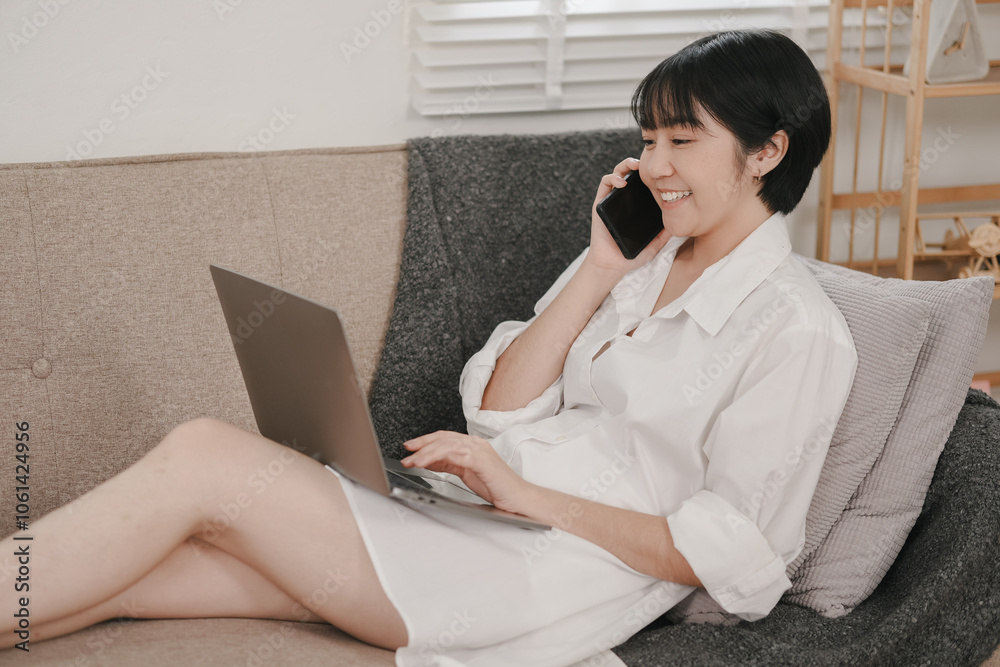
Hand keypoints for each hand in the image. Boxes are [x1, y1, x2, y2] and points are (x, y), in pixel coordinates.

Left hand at [400, 431, 530, 514]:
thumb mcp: (467, 474)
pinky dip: (440, 457)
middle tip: (407, 453)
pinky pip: (457, 454)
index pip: (445, 438)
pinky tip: (429, 462)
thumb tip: (430, 461)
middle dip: (422, 445)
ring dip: (427, 453)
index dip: (426, 441)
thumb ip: (451, 465)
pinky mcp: (482, 460)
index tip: (411, 448)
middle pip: (443, 438)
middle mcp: (476, 444)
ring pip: (447, 445)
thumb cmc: (497, 488)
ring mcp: (479, 450)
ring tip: (413, 461)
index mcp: (472, 446)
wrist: (518, 498)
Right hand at [586, 157, 670, 278]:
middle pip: (632, 174)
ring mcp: (612, 200)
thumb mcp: (655, 243)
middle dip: (639, 164)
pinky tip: (622, 182)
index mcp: (637, 206)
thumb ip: (666, 232)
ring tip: (635, 166)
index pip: (645, 183)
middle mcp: (624, 200)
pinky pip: (605, 183)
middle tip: (649, 163)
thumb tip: (680, 220)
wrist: (612, 265)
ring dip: (625, 165)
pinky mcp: (600, 203)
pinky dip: (613, 177)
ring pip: (618, 173)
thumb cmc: (631, 255)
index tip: (664, 170)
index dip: (652, 174)